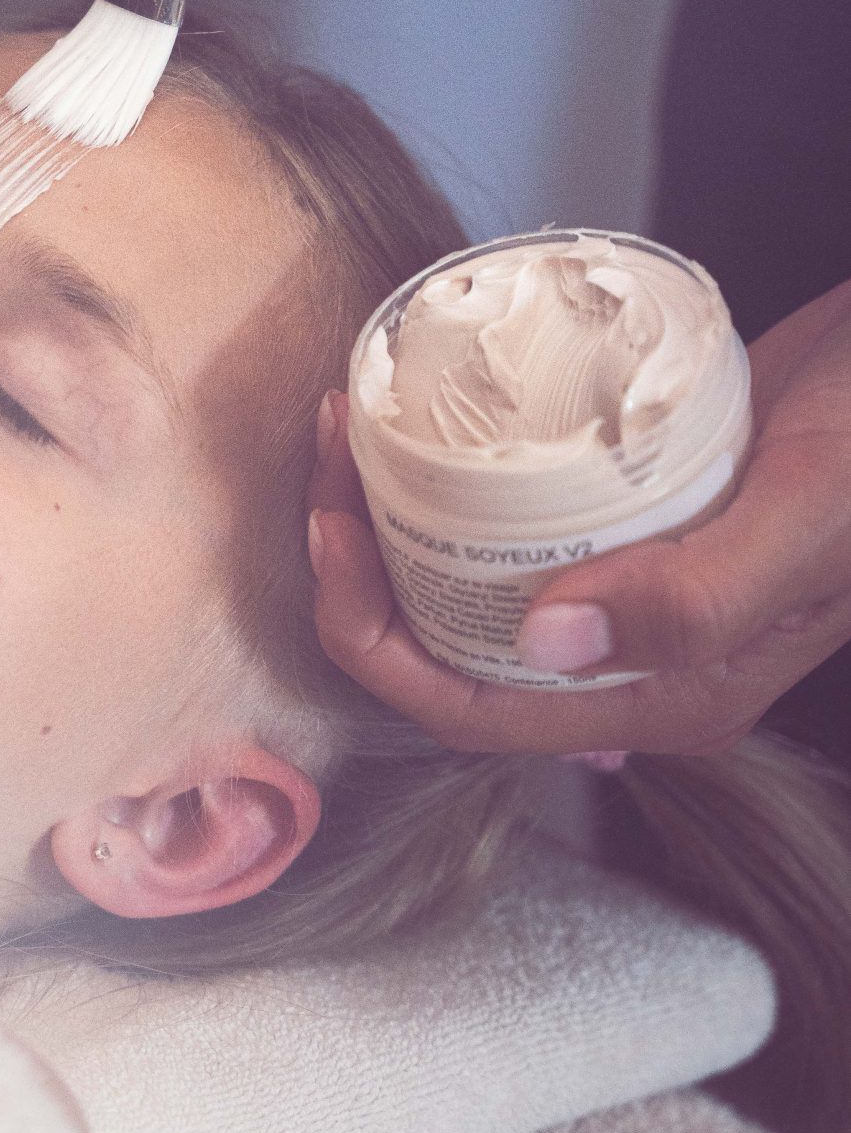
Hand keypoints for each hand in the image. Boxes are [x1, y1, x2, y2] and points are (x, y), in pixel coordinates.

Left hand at [305, 277, 850, 755]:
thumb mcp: (809, 513)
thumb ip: (696, 597)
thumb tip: (547, 642)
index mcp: (673, 695)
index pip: (473, 713)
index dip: (375, 636)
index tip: (331, 524)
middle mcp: (644, 659)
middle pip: (453, 649)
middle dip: (365, 567)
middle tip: (329, 450)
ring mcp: (638, 588)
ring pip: (473, 584)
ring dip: (397, 520)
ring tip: (355, 423)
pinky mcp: (635, 519)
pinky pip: (513, 523)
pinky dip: (451, 483)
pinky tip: (420, 420)